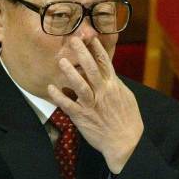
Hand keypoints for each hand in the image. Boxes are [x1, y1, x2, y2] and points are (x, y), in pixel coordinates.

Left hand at [47, 36, 143, 172]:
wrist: (125, 142)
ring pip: (80, 85)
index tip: (90, 36)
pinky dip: (59, 97)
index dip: (97, 49)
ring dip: (70, 73)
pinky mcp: (82, 117)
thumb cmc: (128, 120)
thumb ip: (114, 84)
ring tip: (62, 61)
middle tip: (73, 40)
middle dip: (82, 53)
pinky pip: (69, 105)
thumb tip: (107, 73)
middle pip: (92, 69)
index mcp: (113, 86)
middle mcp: (102, 93)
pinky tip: (51, 88)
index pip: (105, 63)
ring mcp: (91, 105)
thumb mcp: (125, 97)